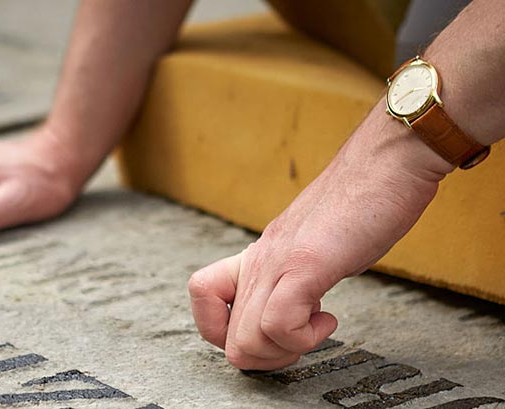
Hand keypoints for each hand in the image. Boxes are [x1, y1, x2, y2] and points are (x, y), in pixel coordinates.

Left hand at [188, 105, 453, 369]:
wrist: (389, 161)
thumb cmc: (362, 203)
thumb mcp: (314, 246)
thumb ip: (296, 275)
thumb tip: (298, 307)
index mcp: (258, 254)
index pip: (200, 293)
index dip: (226, 328)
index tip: (269, 328)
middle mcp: (260, 259)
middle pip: (225, 339)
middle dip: (266, 358)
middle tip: (301, 338)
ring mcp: (279, 262)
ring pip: (244, 342)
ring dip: (285, 351)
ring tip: (317, 325)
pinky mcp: (307, 264)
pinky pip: (277, 324)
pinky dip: (304, 338)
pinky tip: (329, 319)